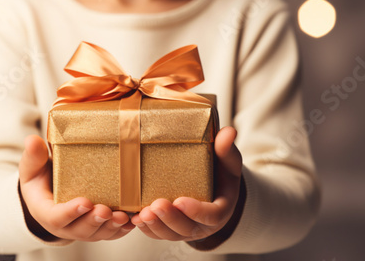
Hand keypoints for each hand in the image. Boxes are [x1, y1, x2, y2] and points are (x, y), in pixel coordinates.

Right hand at [18, 135, 134, 241]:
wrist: (49, 194)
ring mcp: (83, 229)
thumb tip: (32, 140)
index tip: (84, 202)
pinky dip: (122, 229)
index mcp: (47, 212)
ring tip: (123, 216)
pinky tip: (132, 220)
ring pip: (98, 233)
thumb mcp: (32, 168)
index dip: (70, 212)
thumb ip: (33, 156)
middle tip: (105, 210)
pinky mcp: (98, 229)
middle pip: (80, 229)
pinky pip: (110, 233)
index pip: (57, 217)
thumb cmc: (41, 180)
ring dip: (111, 226)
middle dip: (94, 220)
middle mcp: (65, 225)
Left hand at [130, 126, 242, 240]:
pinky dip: (146, 229)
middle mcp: (203, 225)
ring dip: (155, 226)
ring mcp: (185, 229)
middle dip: (169, 218)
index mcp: (220, 210)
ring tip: (141, 214)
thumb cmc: (220, 176)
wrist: (213, 191)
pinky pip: (157, 234)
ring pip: (169, 234)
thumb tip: (228, 131)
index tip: (180, 201)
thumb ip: (227, 150)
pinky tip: (135, 219)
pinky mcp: (170, 230)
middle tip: (155, 205)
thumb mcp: (227, 163)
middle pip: (187, 228)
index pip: (211, 216)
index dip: (196, 211)